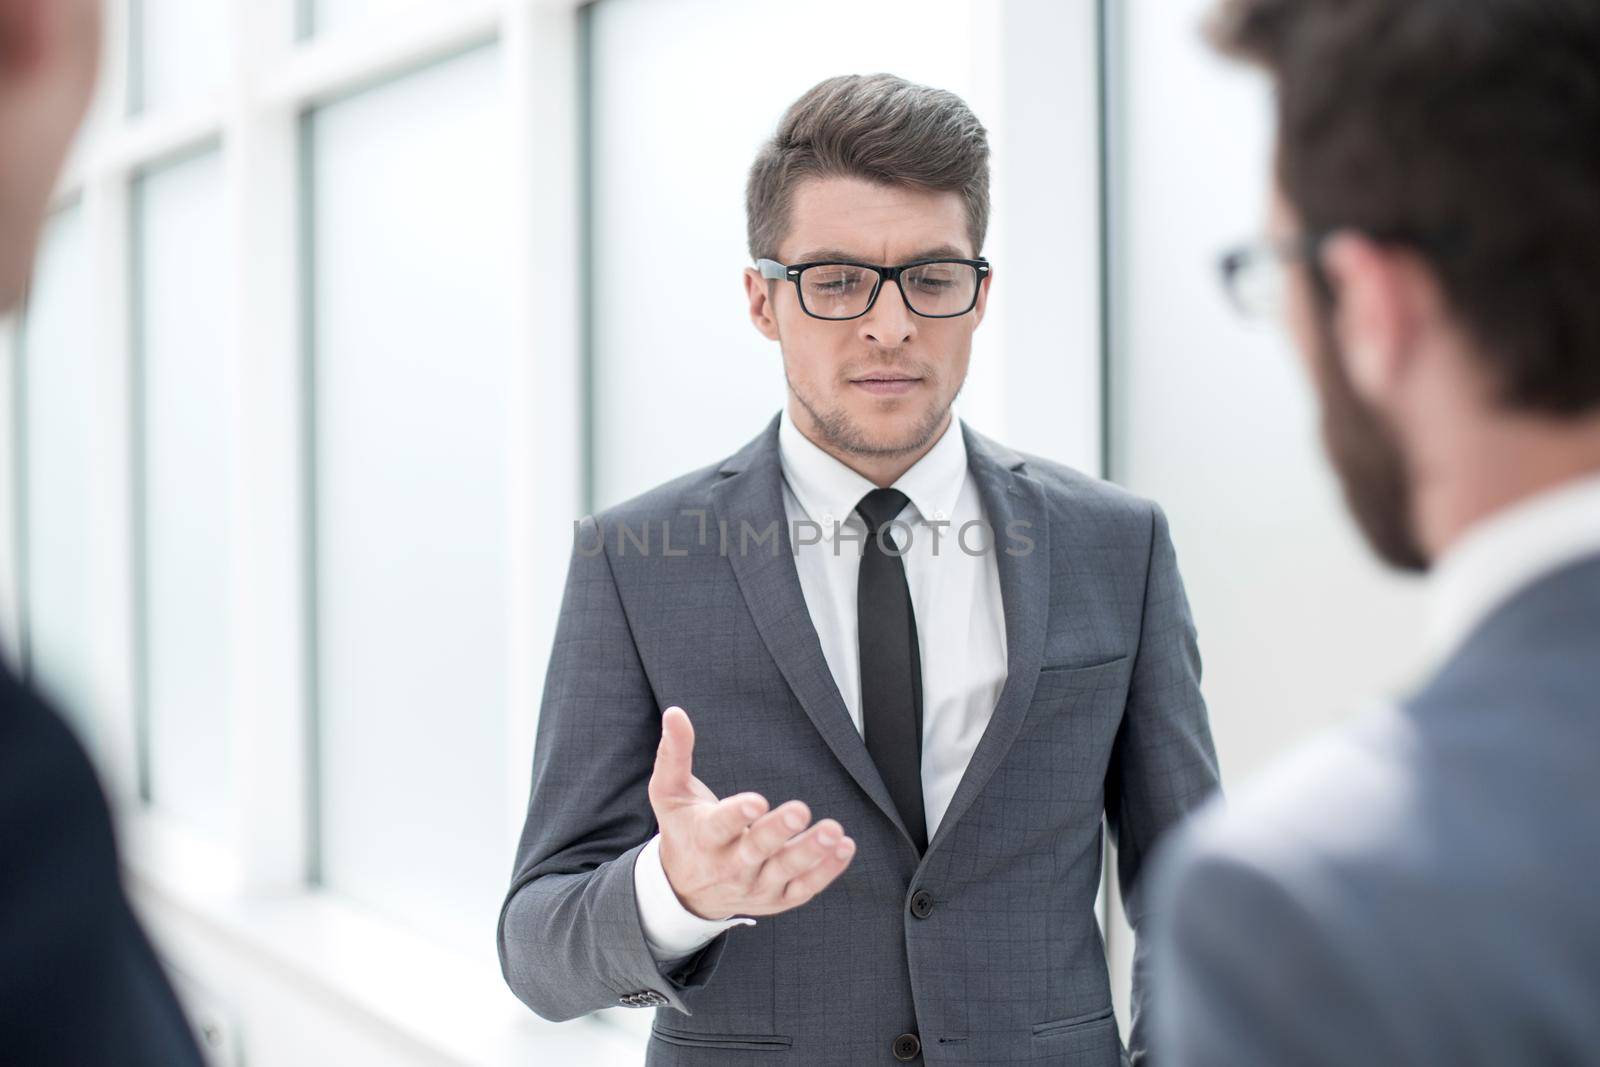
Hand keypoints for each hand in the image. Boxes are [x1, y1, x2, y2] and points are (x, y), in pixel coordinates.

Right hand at [647, 705, 855, 920]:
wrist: (685, 891)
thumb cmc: (683, 830)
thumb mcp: (669, 793)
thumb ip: (674, 754)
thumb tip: (675, 713)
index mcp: (703, 838)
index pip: (719, 827)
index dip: (737, 815)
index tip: (757, 801)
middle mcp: (728, 867)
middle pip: (755, 851)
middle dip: (778, 832)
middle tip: (801, 810)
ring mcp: (754, 886)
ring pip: (784, 872)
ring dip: (811, 853)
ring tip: (834, 831)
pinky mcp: (776, 899)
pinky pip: (804, 888)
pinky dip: (826, 871)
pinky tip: (844, 848)